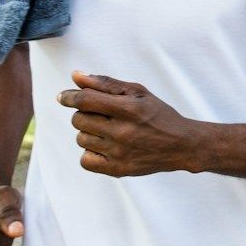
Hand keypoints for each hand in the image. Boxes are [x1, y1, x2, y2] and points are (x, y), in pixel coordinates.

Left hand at [58, 72, 197, 177]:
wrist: (182, 145)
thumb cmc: (158, 114)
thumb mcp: (138, 92)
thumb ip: (106, 84)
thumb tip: (75, 76)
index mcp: (128, 109)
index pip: (85, 100)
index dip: (69, 97)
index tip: (63, 97)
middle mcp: (122, 131)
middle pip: (79, 120)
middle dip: (84, 114)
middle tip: (101, 115)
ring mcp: (119, 153)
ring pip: (81, 139)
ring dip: (89, 133)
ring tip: (107, 131)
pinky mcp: (118, 169)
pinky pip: (85, 160)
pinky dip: (90, 153)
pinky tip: (104, 147)